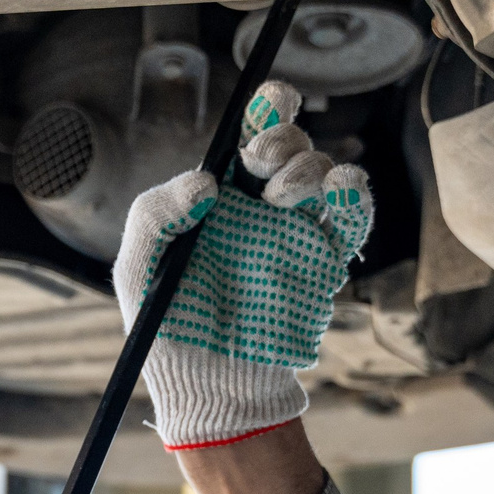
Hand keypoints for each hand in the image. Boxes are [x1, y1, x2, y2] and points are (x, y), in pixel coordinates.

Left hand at [111, 81, 373, 449]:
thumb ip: (155, 213)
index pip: (248, 136)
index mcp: (216, 196)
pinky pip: (352, 218)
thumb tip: (206, 179)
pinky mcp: (325, 262)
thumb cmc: (166, 329)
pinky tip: (343, 192)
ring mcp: (296, 232)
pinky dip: (355, 196)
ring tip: (283, 197)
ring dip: (310, 167)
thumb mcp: (138, 269)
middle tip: (260, 165)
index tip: (269, 104)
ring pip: (323, 172)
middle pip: (290, 144)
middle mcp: (260, 206)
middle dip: (281, 139)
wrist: (209, 390)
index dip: (266, 110)